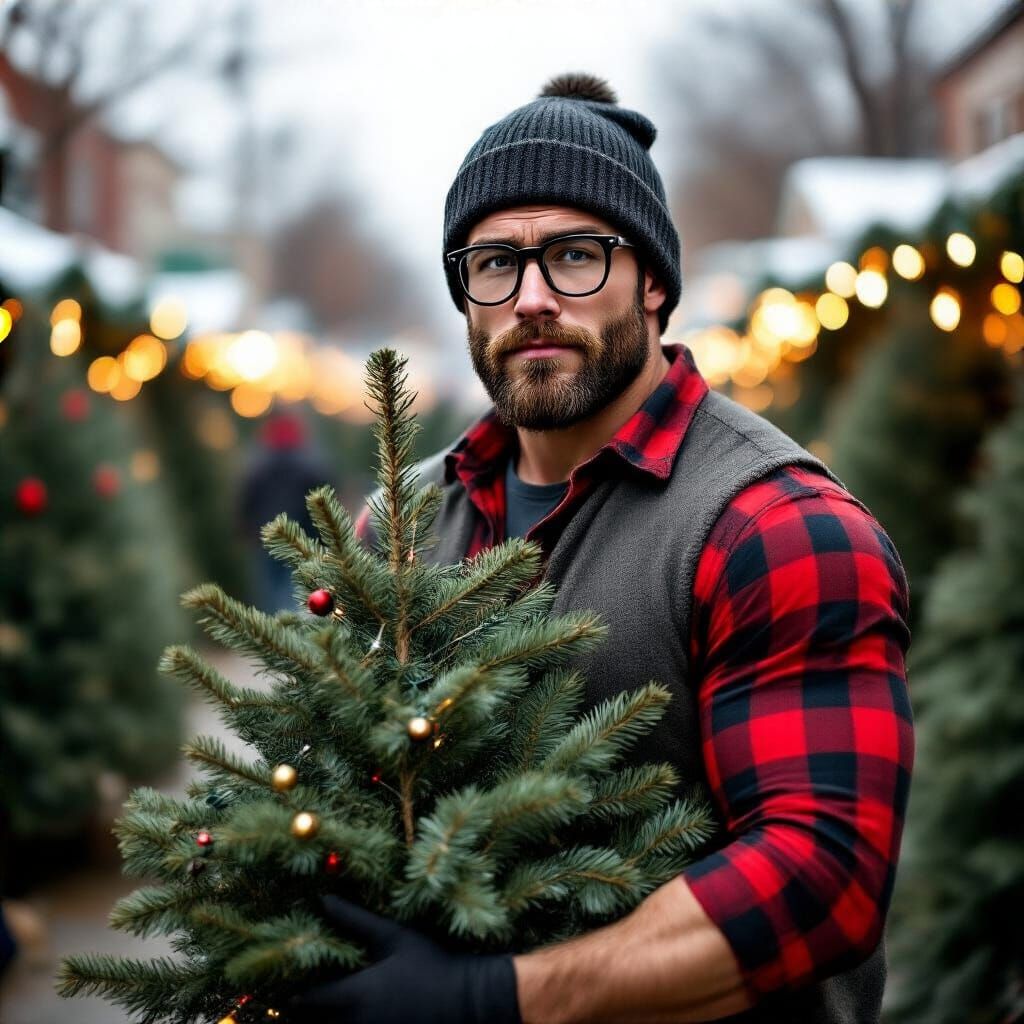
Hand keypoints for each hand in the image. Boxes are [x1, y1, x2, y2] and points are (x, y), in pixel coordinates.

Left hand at [289, 896, 520, 1023]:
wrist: (467, 999)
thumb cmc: (429, 963)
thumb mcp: (393, 936)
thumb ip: (355, 919)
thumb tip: (324, 899)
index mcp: (355, 994)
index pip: (309, 1002)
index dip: (297, 995)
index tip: (291, 987)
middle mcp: (357, 1023)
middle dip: (310, 1013)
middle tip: (307, 1000)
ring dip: (331, 1020)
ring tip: (335, 1007)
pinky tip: (360, 1015)